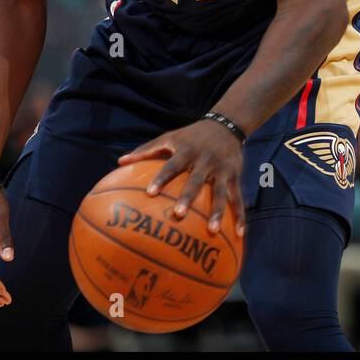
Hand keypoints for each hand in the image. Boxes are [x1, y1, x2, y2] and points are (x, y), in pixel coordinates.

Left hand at [118, 119, 246, 237]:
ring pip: (220, 192)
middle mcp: (205, 160)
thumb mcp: (169, 137)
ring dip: (217, 212)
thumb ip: (145, 150)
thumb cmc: (190, 136)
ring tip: (212, 231)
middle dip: (188, 197)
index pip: (172, 165)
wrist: (226, 125)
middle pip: (196, 180)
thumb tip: (120, 161)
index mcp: (187, 151)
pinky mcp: (235, 177)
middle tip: (178, 214)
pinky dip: (240, 216)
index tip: (150, 194)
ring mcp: (222, 170)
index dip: (161, 178)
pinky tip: (239, 235)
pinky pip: (238, 199)